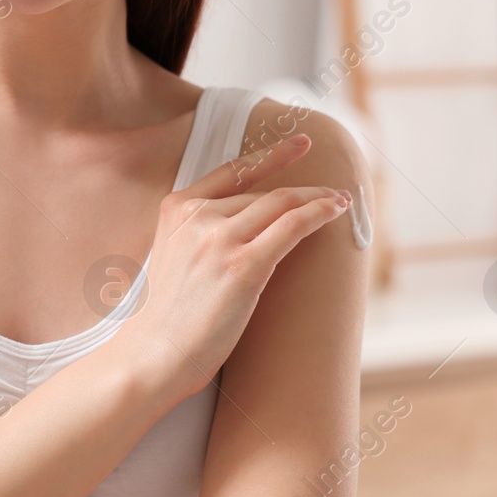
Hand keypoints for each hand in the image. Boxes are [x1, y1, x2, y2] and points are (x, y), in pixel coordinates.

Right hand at [115, 133, 350, 402]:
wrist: (155, 352)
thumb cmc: (168, 316)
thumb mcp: (173, 256)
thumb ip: (199, 232)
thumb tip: (250, 223)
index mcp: (176, 209)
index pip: (231, 171)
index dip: (270, 155)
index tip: (298, 144)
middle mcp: (196, 216)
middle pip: (261, 193)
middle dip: (302, 191)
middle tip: (331, 193)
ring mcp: (218, 239)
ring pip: (281, 204)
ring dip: (317, 199)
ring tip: (340, 201)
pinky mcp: (242, 265)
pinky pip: (291, 225)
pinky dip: (319, 213)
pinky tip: (336, 210)